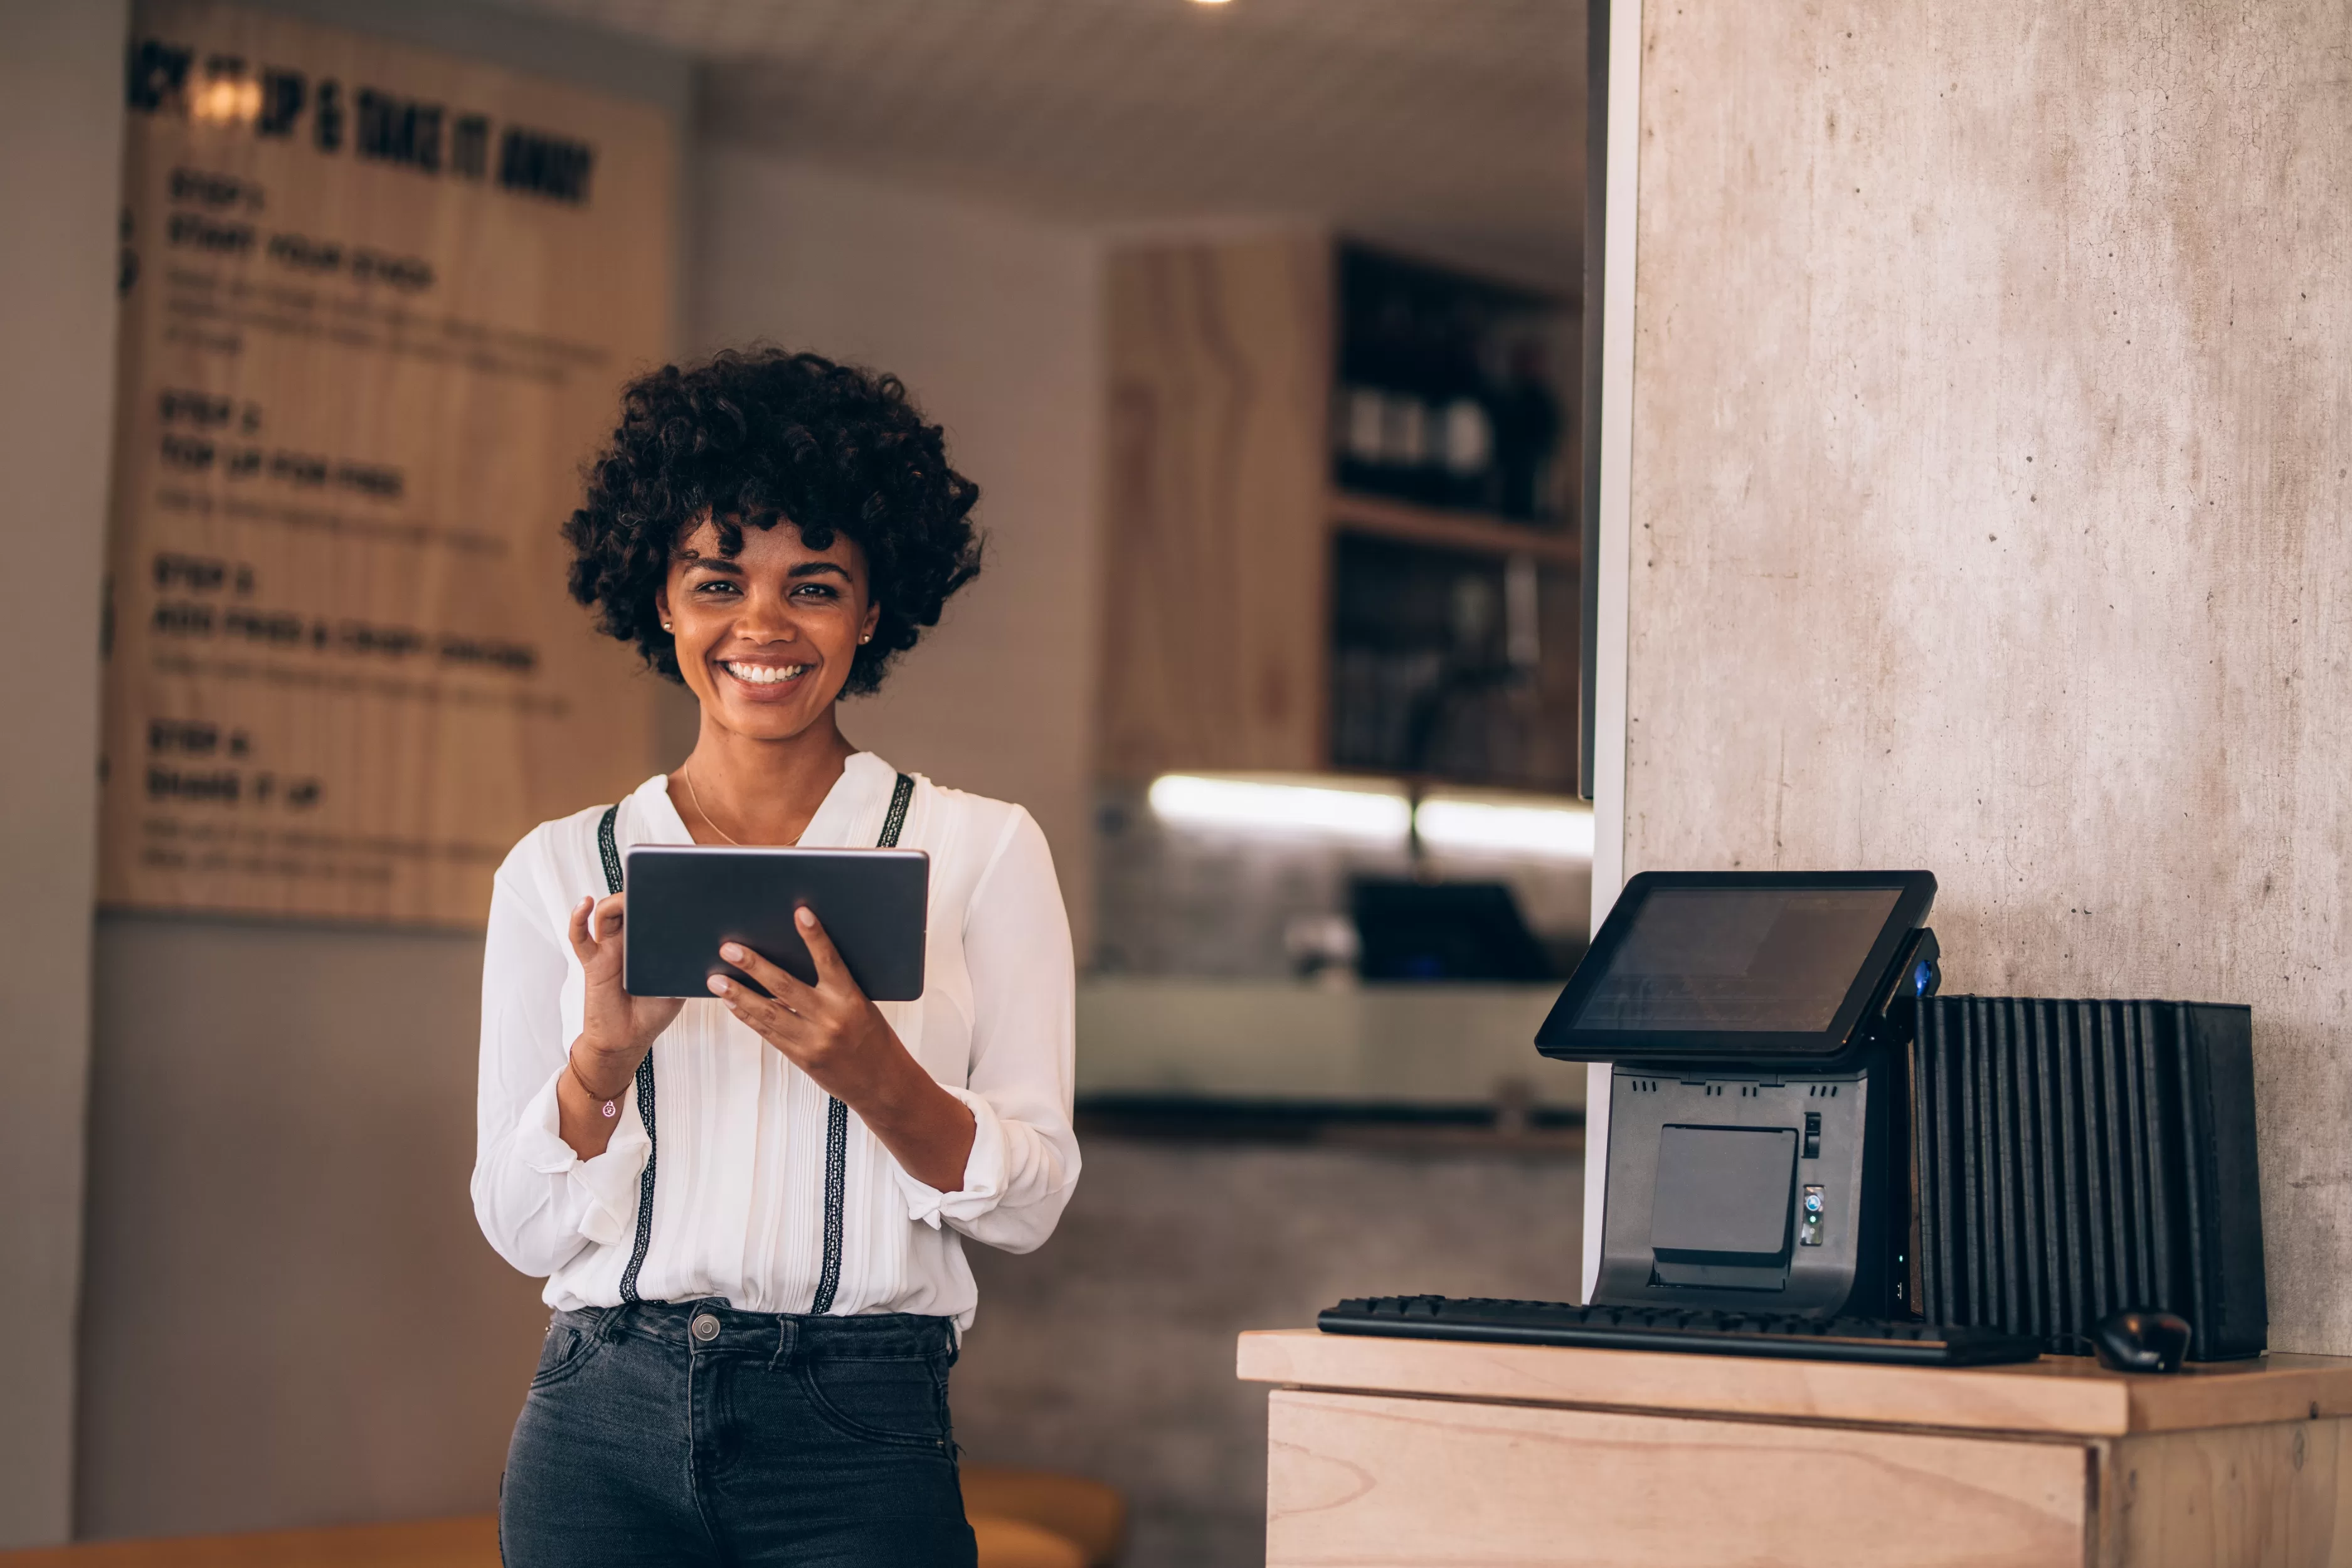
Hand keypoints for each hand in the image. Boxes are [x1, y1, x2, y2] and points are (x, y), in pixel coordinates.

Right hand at [566, 893, 683, 1098]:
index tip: (677, 878)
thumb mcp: (679, 985)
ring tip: (626, 896)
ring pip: (606, 913)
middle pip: (630, 903)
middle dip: (639, 889)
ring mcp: (609, 948)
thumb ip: (686, 964)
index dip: (661, 892)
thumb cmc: (653, 1011)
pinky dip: (577, 918)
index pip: (654, 908)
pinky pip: (580, 937)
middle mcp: (629, 939)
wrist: (628, 1039)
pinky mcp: (593, 962)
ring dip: (615, 900)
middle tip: (652, 879)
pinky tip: (583, 904)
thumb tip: (703, 944)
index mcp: (651, 940)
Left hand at [710, 909, 975, 1190]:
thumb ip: (834, 987)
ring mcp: (812, 1041)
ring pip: (767, 1012)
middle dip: (754, 966)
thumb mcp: (863, 1006)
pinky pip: (768, 1033)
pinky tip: (732, 1003)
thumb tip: (797, 962)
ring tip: (717, 979)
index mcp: (851, 1000)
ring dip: (739, 993)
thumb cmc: (875, 1039)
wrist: (882, 1084)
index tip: (800, 913)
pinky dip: (747, 1016)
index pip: (830, 961)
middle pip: (785, 986)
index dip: (815, 937)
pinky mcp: (800, 1057)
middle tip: (730, 949)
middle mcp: (830, 1019)